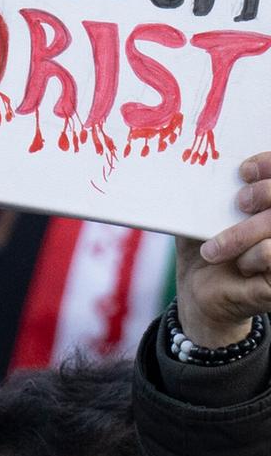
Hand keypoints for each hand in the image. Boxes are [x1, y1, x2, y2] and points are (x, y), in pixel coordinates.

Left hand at [179, 152, 270, 344]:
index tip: (243, 171)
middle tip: (240, 203)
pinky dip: (251, 257)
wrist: (200, 291)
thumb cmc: (205, 247)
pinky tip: (241, 267)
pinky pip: (270, 253)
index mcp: (267, 206)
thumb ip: (207, 192)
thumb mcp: (202, 215)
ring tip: (215, 250)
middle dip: (262, 193)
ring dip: (241, 235)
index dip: (269, 163)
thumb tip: (192, 163)